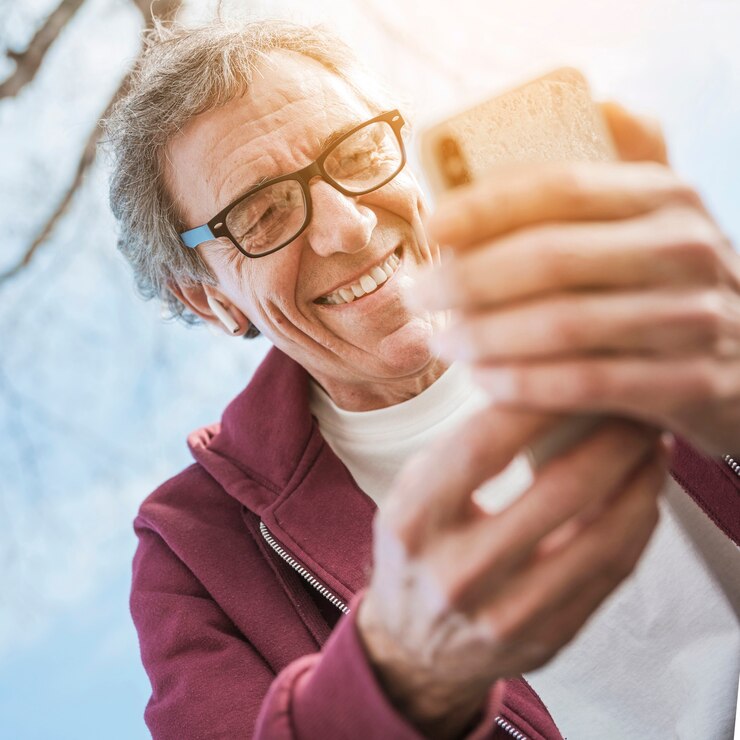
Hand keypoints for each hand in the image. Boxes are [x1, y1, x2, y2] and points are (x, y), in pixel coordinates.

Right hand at [358, 408, 667, 738]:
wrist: (415, 646)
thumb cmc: (417, 554)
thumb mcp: (409, 494)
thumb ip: (460, 449)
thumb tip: (534, 391)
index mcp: (412, 523)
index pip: (483, 446)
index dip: (537, 400)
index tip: (571, 364)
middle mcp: (456, 572)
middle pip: (559, 488)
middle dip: (612, 435)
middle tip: (634, 402)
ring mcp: (505, 613)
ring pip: (601, 535)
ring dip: (640, 478)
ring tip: (650, 443)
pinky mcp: (546, 638)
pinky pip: (612, 572)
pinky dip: (638, 522)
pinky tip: (644, 492)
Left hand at [412, 105, 739, 456]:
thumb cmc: (670, 282)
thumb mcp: (653, 219)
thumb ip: (621, 168)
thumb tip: (594, 102)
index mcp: (663, 196)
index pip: (558, 187)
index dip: (483, 206)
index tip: (429, 227)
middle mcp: (682, 248)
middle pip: (550, 259)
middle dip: (466, 280)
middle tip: (418, 296)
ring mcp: (691, 319)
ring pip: (562, 325)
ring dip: (486, 337)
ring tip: (442, 344)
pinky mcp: (688, 385)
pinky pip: (586, 384)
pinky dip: (524, 385)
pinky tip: (485, 383)